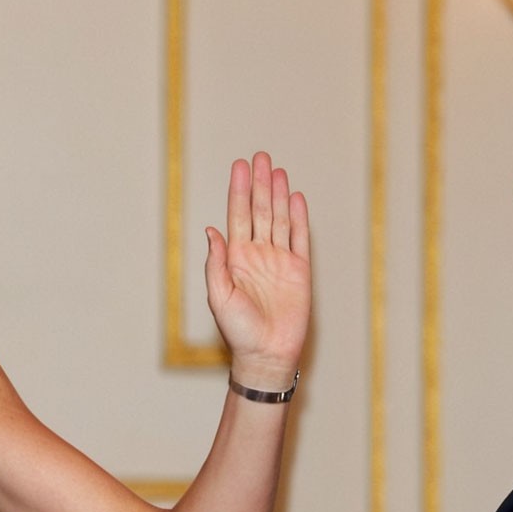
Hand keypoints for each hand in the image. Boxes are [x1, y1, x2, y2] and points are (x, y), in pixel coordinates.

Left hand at [204, 151, 310, 390]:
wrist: (266, 354)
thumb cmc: (237, 330)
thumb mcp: (218, 295)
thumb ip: (216, 262)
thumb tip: (212, 230)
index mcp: (235, 257)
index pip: (238, 215)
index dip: (239, 190)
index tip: (240, 166)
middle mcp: (257, 254)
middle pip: (260, 210)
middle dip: (259, 184)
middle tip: (259, 157)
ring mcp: (279, 260)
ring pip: (280, 219)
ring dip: (278, 194)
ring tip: (277, 170)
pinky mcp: (300, 271)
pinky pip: (300, 239)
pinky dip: (299, 218)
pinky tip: (296, 198)